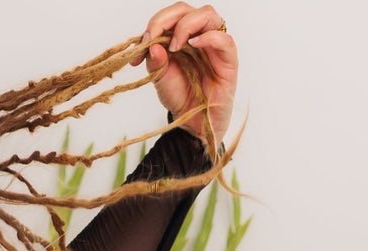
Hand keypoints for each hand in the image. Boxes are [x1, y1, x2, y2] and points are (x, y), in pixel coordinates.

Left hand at [132, 5, 237, 151]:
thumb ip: (155, 61)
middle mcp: (198, 35)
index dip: (154, 25)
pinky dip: (209, 37)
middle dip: (165, 20)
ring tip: (174, 47)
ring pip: (207, 15)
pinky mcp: (228, 59)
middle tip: (152, 38)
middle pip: (186, 10)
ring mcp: (214, 45)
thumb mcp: (161, 79)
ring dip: (186, 25)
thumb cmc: (180, 96)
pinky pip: (224, 39)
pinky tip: (194, 45)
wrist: (192, 122)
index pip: (170, 16)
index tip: (139, 48)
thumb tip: (151, 45)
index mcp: (181, 36)